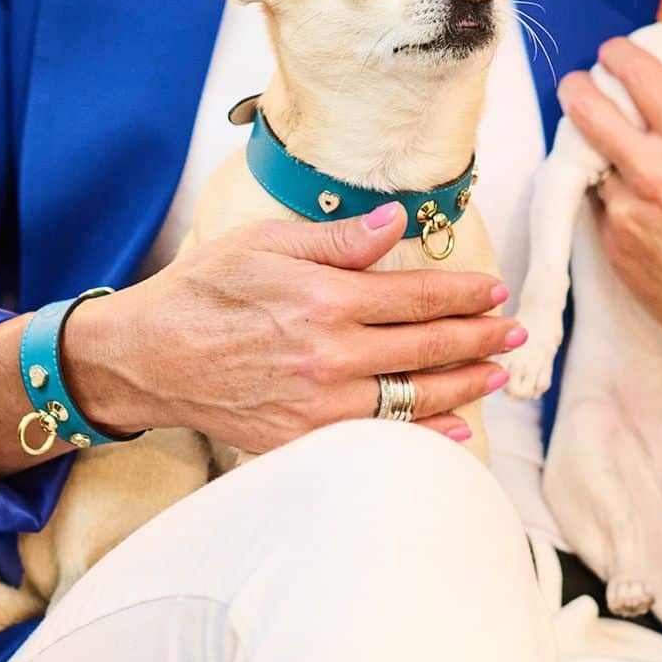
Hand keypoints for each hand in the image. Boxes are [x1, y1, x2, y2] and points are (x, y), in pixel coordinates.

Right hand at [61, 203, 522, 451]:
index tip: (493, 290)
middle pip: (426, 346)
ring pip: (414, 395)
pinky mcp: (303, 438)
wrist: (147, 358)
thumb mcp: (264, 244)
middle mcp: (330, 354)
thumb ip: (337, 239)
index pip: (415, 295)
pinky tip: (456, 429)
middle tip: (514, 330)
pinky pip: (380, 438)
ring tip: (496, 371)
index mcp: (324, 298)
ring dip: (464, 383)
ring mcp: (319, 403)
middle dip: (479, 336)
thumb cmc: (201, 291)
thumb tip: (396, 223)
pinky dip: (424, 435)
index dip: (462, 293)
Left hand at [560, 38, 661, 402]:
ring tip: (610, 146)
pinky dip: (604, 190)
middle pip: (587, 109)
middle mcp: (653, 173)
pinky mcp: (610, 243)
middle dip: (578, 87)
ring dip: (593, 147)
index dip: (620, 54)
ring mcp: (625, 211)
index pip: (641, 77)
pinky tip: (629, 194)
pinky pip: (596, 202)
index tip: (615, 51)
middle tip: (581, 84)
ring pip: (587, 159)